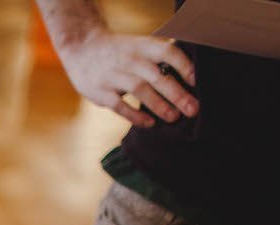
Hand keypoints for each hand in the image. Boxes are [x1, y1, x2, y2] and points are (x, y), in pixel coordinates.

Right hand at [56, 27, 196, 126]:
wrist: (82, 48)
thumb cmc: (120, 52)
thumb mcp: (139, 46)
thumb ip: (158, 59)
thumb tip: (188, 80)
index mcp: (143, 46)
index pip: (168, 53)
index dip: (184, 66)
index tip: (197, 82)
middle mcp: (130, 59)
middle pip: (157, 76)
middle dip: (177, 94)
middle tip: (193, 109)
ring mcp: (113, 76)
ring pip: (140, 91)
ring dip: (159, 106)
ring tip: (174, 117)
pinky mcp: (100, 92)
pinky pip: (120, 105)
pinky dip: (136, 116)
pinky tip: (150, 123)